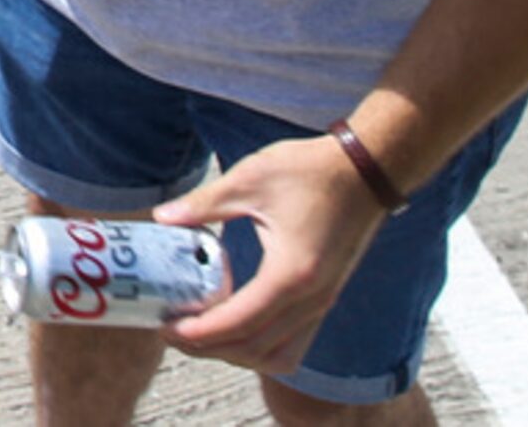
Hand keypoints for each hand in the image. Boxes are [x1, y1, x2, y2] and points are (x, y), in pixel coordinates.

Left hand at [153, 136, 386, 374]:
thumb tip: (162, 217)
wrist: (366, 171)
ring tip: (200, 334)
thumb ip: (204, 203)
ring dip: (236, 354)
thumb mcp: (249, 179)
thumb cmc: (310, 172)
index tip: (167, 327)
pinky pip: (294, 344)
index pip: (240, 323)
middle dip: (209, 348)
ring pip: (277, 356)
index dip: (199, 333)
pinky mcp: (326, 299)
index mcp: (291, 274)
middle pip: (255, 349)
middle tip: (172, 332)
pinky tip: (236, 328)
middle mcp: (311, 299)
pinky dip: (262, 349)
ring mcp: (323, 303)